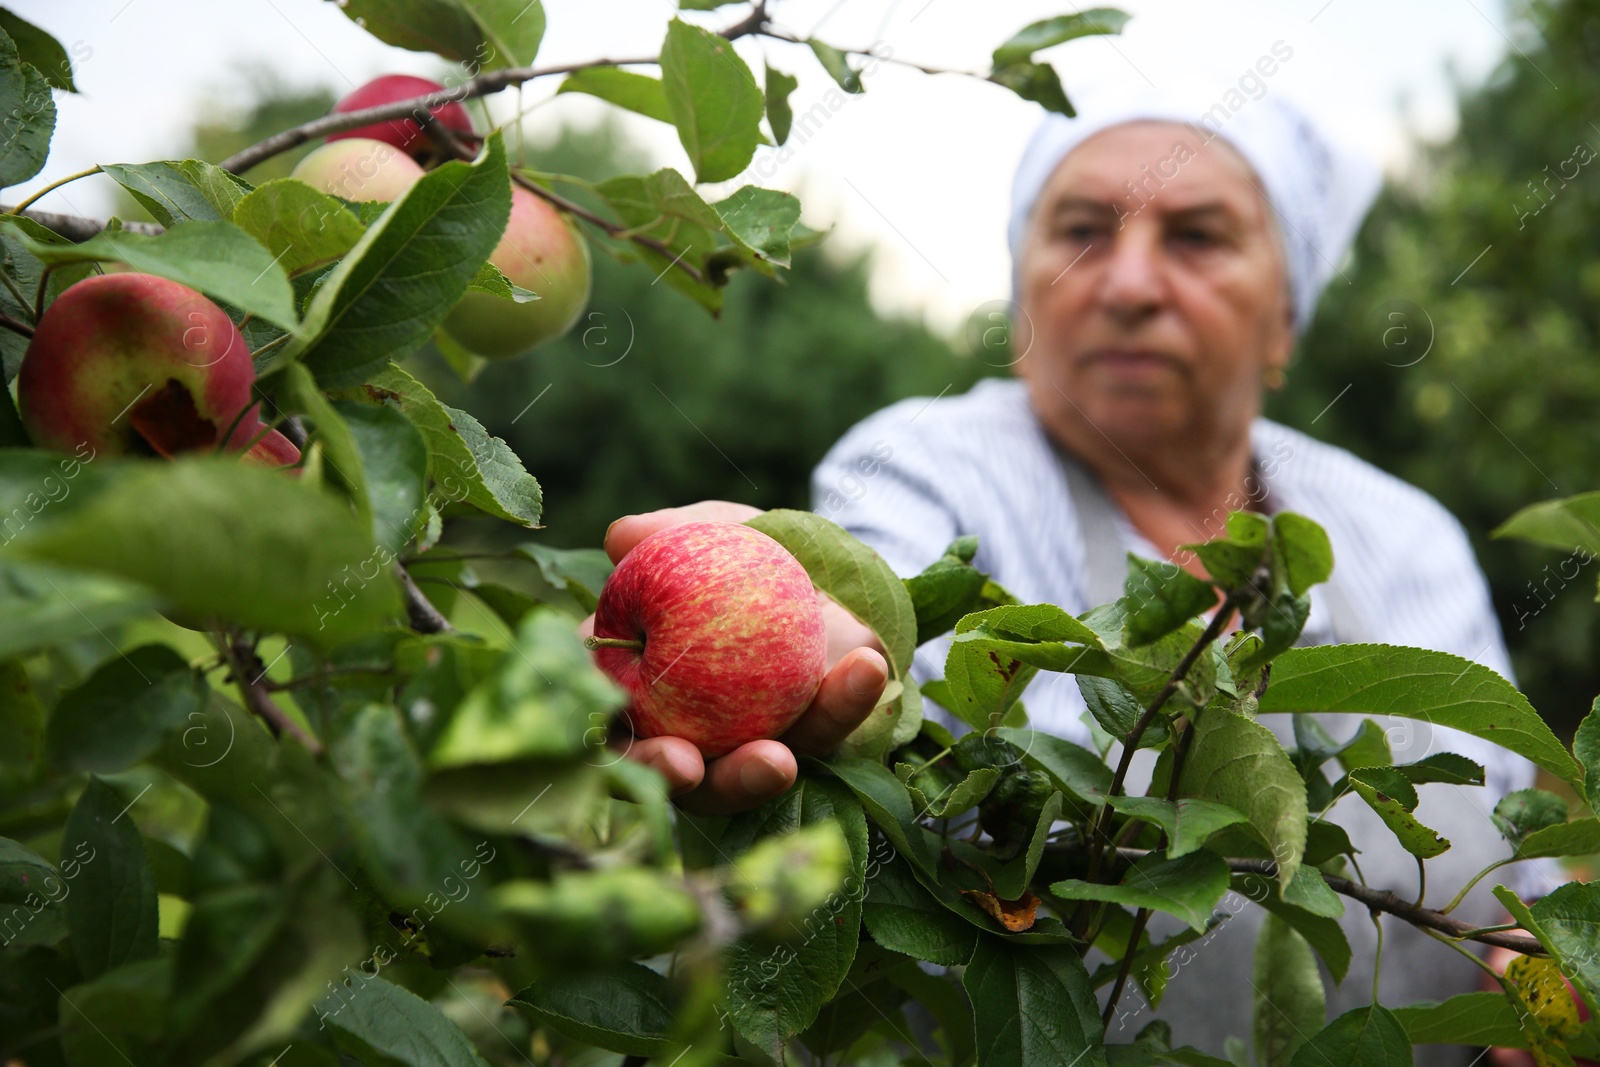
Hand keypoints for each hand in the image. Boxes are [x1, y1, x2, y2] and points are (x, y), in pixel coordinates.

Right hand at [582, 501, 888, 815]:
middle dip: (671, 778)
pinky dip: (844, 703)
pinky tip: (865, 669)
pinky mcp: (810, 732)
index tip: (644, 749)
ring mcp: (745, 741)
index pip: (610, 733)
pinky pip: (826, 726)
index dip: (617, 754)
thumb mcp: (701, 532)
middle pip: (668, 773)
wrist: (809, 555)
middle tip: (687, 768)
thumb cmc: (730, 548)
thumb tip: (622, 538)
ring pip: (743, 775)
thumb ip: (663, 533)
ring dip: (753, 776)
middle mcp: (680, 730)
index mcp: (632, 685)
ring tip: (777, 762)